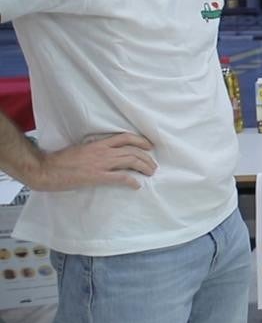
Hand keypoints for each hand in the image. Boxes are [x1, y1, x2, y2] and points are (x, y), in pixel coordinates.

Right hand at [32, 133, 156, 190]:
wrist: (47, 169)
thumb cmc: (62, 160)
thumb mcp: (82, 149)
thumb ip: (97, 149)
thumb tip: (109, 153)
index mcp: (98, 143)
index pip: (125, 137)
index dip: (140, 140)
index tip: (149, 146)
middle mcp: (103, 151)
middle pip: (132, 150)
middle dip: (146, 158)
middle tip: (153, 165)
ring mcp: (100, 163)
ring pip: (130, 161)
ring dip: (143, 167)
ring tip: (150, 173)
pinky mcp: (97, 176)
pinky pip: (120, 177)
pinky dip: (131, 180)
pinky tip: (137, 185)